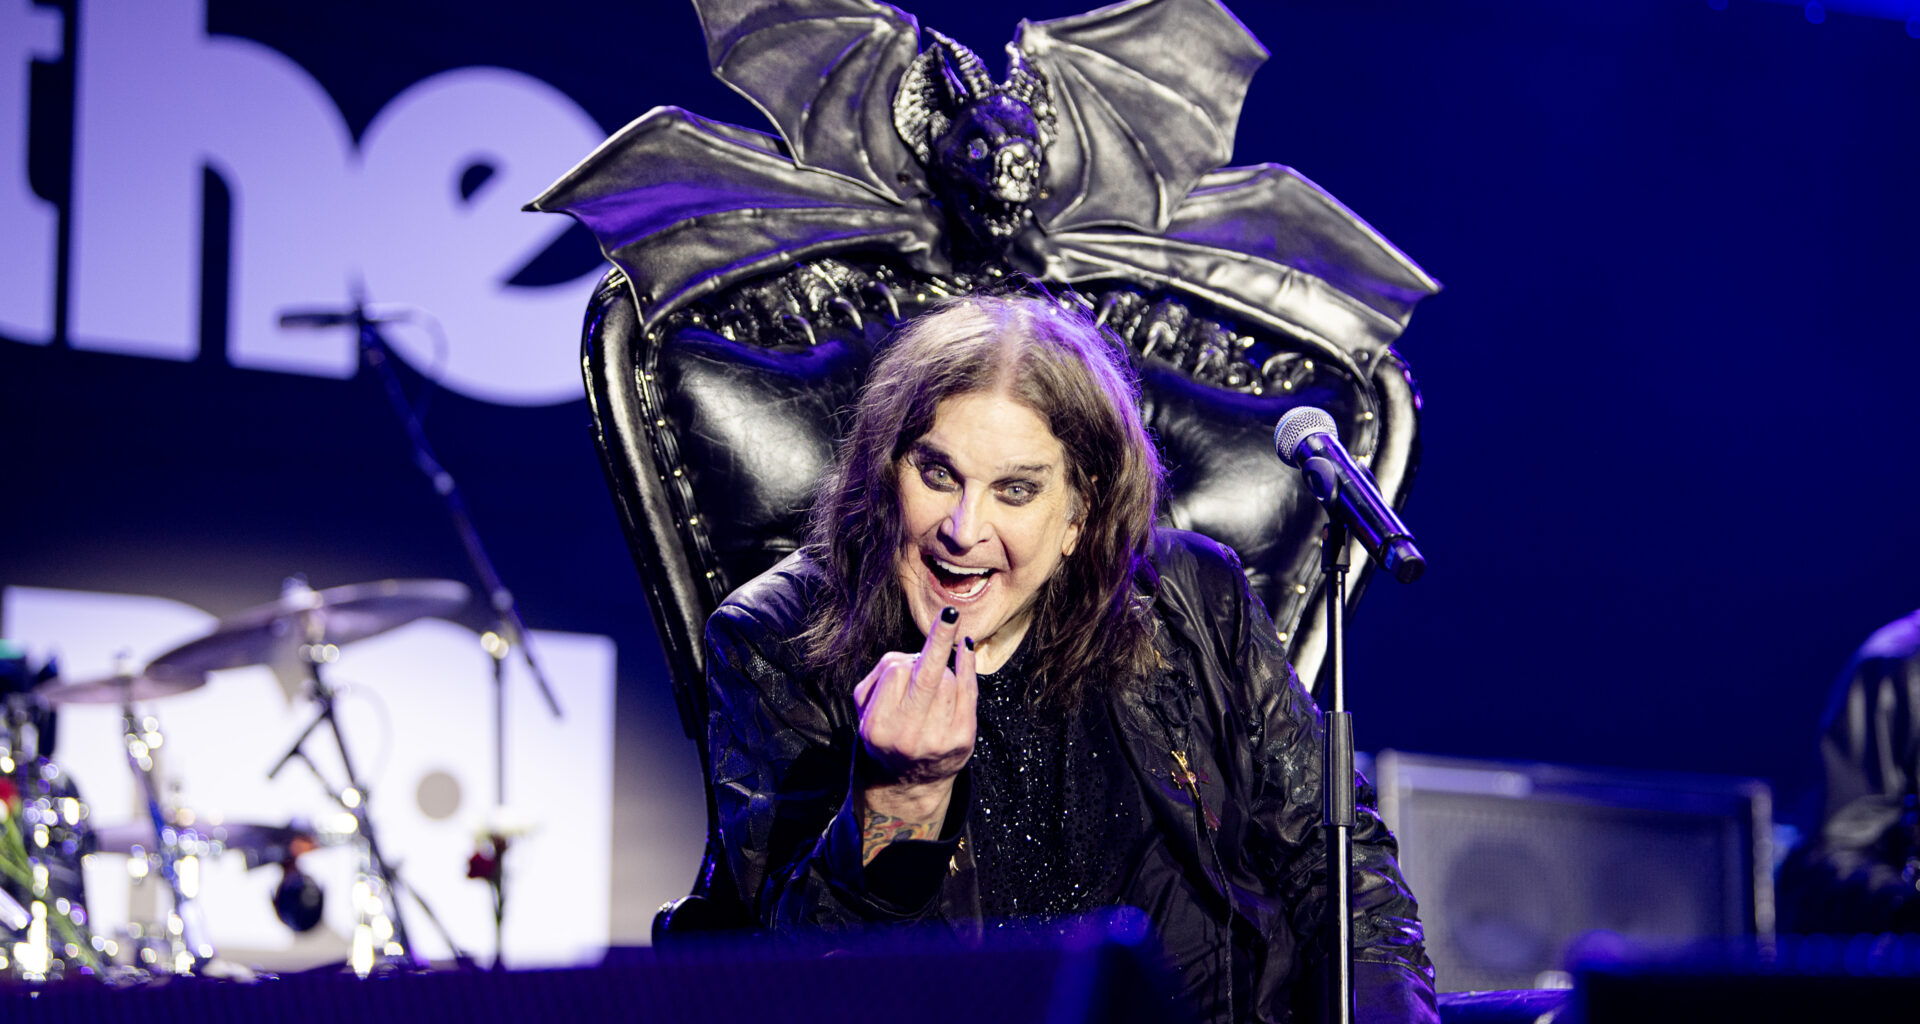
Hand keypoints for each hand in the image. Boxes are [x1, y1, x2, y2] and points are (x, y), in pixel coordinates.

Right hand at [852, 606, 976, 860]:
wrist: (909, 782)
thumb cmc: (887, 732)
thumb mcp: (865, 709)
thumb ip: (879, 676)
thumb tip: (916, 654)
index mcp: (877, 728)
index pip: (895, 672)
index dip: (899, 667)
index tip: (899, 677)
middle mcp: (908, 736)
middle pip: (926, 674)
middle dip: (938, 639)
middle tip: (950, 612)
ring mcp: (939, 739)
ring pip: (946, 678)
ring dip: (940, 673)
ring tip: (931, 693)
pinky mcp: (963, 739)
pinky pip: (969, 690)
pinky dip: (966, 665)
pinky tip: (965, 648)